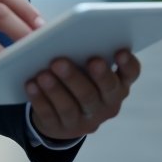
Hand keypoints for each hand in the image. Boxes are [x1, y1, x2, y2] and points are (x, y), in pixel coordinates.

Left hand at [25, 50, 140, 141]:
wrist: (62, 115)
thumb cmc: (77, 78)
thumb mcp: (85, 66)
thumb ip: (83, 51)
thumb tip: (63, 33)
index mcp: (117, 84)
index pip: (130, 74)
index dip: (127, 64)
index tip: (119, 51)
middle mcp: (107, 105)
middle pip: (97, 92)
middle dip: (79, 76)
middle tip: (60, 61)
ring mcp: (86, 121)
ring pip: (72, 105)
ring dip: (56, 89)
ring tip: (43, 74)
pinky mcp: (63, 128)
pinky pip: (51, 115)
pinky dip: (40, 100)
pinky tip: (32, 85)